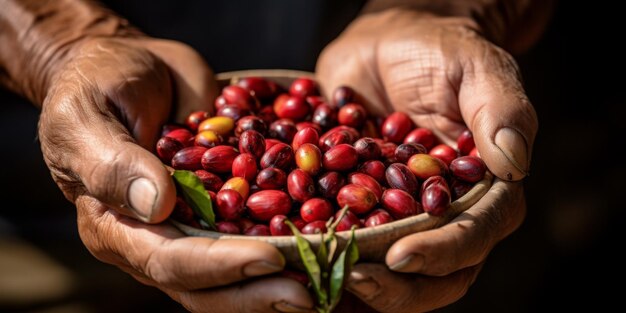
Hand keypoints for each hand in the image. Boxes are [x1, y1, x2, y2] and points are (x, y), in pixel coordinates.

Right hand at [39, 37, 312, 311]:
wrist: (133, 68)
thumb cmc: (95, 87)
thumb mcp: (85, 118)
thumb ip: (113, 162)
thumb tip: (157, 205)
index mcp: (118, 228)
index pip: (170, 261)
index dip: (219, 266)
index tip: (269, 257)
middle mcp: (159, 238)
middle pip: (209, 284)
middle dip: (258, 291)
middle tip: (311, 292)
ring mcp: (196, 225)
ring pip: (237, 270)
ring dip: (282, 279)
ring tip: (328, 280)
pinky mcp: (225, 205)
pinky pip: (257, 229)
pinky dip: (292, 239)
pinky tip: (330, 244)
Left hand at [316, 9, 535, 311]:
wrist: (390, 44)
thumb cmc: (440, 52)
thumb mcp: (476, 69)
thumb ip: (500, 111)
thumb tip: (514, 164)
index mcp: (482, 191)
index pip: (473, 235)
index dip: (441, 253)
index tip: (401, 257)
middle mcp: (443, 216)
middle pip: (433, 274)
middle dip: (395, 287)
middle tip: (352, 281)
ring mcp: (398, 217)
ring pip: (387, 272)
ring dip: (354, 282)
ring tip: (316, 279)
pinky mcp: (359, 209)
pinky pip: (344, 242)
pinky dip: (322, 256)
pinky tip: (292, 255)